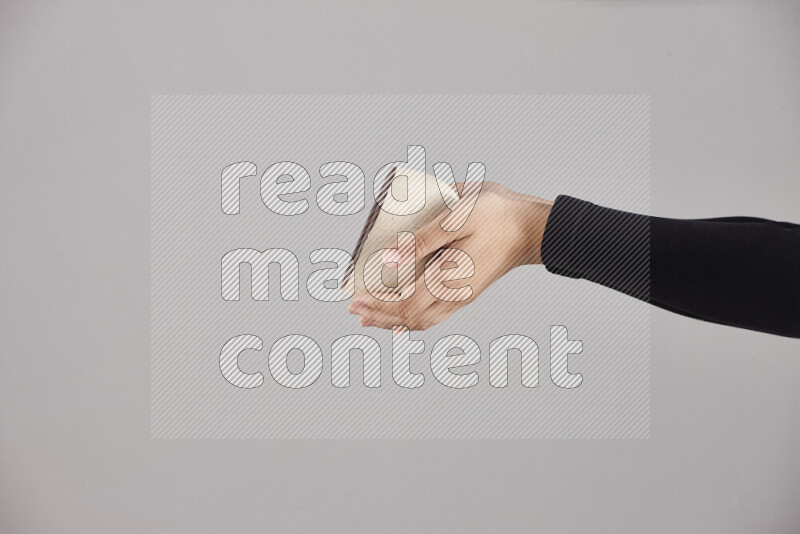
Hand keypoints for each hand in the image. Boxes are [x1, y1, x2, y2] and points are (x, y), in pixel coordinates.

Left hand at [347, 182, 552, 329]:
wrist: (532, 227)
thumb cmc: (497, 215)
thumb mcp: (457, 217)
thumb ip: (421, 239)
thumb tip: (389, 257)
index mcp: (449, 279)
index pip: (405, 305)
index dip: (378, 305)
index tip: (356, 298)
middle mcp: (454, 295)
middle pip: (409, 319)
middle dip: (378, 316)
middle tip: (354, 309)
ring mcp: (462, 297)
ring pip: (422, 321)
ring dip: (393, 320)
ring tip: (371, 317)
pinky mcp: (467, 293)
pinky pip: (434, 315)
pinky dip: (412, 318)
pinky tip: (403, 315)